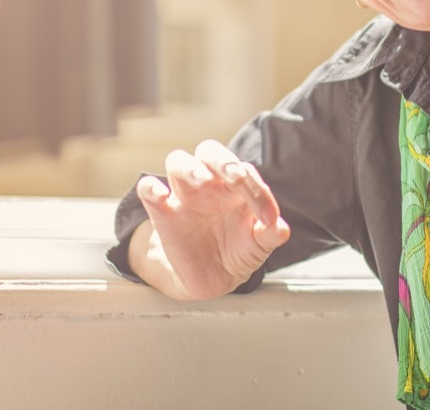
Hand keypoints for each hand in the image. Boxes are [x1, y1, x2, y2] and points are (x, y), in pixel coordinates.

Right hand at [133, 140, 289, 299]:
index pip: (245, 172)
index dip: (259, 191)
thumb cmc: (240, 250)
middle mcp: (211, 183)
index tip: (269, 219)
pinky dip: (151, 187)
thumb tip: (281, 228)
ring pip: (179, 161)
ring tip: (202, 181)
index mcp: (237, 185)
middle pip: (210, 152)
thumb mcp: (259, 245)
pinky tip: (162, 196)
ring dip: (190, 167)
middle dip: (222, 160)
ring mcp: (185, 195)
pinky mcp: (163, 213)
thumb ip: (269, 234)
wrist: (214, 277)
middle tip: (235, 177)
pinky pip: (148, 190)